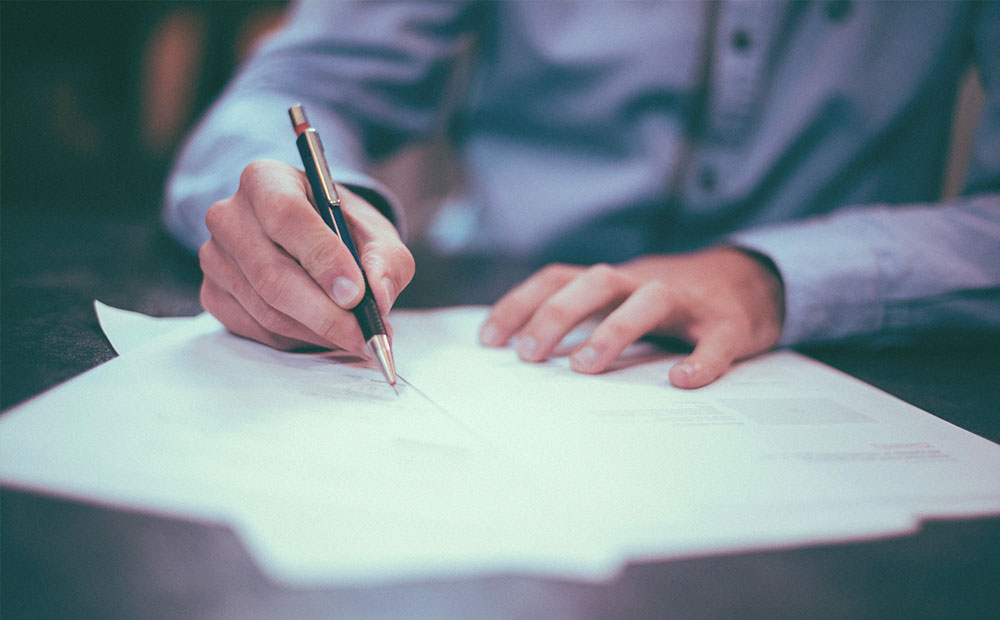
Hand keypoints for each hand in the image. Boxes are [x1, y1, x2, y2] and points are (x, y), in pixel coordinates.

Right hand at [198, 159, 413, 353]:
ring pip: (267, 309)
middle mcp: (229, 215)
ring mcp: (215, 257)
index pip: (286, 217)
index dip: (322, 258)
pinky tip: (324, 332)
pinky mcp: (213, 293)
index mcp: (266, 180)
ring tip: (356, 336)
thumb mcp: (375, 232)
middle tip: (365, 335)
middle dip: (326, 313)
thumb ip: (386, 259)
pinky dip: (298, 339)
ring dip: (317, 331)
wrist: (311, 238)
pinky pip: (257, 329)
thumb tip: (379, 295)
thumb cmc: (342, 229)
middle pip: (272, 274)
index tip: (356, 294)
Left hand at [479, 247, 784, 387]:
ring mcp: (688, 302)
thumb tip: (523, 356)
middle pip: (596, 282)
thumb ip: (582, 319)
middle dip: (557, 314)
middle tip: (528, 355)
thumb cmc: (668, 303)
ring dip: (614, 330)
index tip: (488, 340)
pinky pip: (715, 340)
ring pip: (650, 300)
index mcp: (613, 281)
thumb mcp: (620, 301)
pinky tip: (682, 381)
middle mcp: (644, 282)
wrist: (750, 281)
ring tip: (585, 368)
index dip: (520, 304)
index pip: (558, 278)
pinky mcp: (729, 324)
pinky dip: (701, 360)